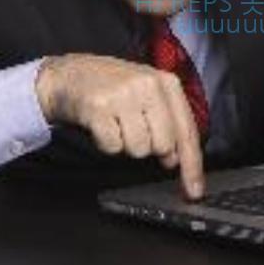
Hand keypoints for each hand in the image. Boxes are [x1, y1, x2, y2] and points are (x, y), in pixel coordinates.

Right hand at [35, 54, 204, 198]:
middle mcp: (148, 85)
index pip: (187, 131)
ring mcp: (123, 94)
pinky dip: (106, 143)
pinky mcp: (99, 107)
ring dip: (125, 144)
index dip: (192, 165)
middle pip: (163, 145)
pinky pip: (113, 147)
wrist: (69, 74)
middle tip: (132, 129)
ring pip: (139, 149)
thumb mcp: (147, 94)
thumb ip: (167, 123)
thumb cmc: (112, 87)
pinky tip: (101, 124)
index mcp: (167, 82)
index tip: (194, 190)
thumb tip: (174, 159)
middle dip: (148, 147)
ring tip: (115, 122)